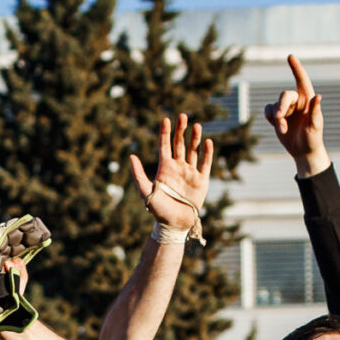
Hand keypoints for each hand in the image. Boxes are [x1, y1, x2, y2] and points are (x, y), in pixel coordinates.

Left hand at [133, 114, 213, 232]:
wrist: (174, 223)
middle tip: (183, 115)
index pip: (164, 146)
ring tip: (196, 125)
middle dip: (181, 130)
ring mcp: (190, 173)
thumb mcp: (146, 191)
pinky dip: (207, 153)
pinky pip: (205, 164)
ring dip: (195, 138)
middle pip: (180, 144)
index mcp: (164, 168)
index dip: (165, 132)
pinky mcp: (201, 180)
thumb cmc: (158, 210)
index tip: (166, 119)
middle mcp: (177, 167)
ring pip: (193, 151)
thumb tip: (131, 156)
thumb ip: (138, 174)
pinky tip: (208, 142)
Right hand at [264, 55, 328, 173]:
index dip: (296, 68)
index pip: (302, 80)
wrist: (303, 151)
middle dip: (281, 105)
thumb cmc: (313, 138)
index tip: (290, 56)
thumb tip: (318, 97)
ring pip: (275, 105)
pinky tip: (277, 126)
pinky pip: (268, 110)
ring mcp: (287, 108)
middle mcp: (297, 101)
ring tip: (282, 130)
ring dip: (276, 117)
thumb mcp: (316, 126)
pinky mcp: (277, 116)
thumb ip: (316, 111)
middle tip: (280, 117)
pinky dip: (270, 117)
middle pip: (284, 95)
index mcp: (308, 99)